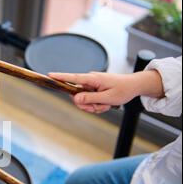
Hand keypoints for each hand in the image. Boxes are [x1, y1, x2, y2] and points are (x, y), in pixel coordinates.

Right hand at [49, 70, 163, 113]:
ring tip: (105, 105)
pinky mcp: (94, 89)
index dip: (60, 77)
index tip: (49, 75)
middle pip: (76, 95)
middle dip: (86, 105)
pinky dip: (96, 105)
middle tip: (98, 107)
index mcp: (92, 79)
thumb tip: (75, 98)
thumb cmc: (124, 90)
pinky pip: (89, 100)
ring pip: (83, 100)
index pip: (72, 78)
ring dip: (92, 106)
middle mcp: (90, 80)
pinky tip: (105, 104)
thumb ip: (90, 98)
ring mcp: (91, 85)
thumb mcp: (107, 97)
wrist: (134, 86)